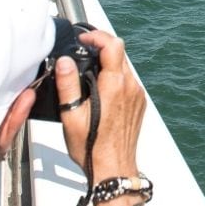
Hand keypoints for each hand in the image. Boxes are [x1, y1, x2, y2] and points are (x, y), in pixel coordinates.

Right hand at [56, 30, 145, 176]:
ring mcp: (138, 95)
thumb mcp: (71, 115)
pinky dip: (115, 79)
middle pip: (119, 54)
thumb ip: (68, 84)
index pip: (113, 45)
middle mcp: (131, 86)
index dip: (97, 36)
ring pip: (124, 68)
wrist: (114, 169)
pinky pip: (128, 82)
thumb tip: (65, 61)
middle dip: (101, 49)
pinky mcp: (139, 104)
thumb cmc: (92, 147)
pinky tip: (100, 93)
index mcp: (115, 85)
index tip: (83, 40)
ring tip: (88, 74)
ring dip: (108, 65)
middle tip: (82, 53)